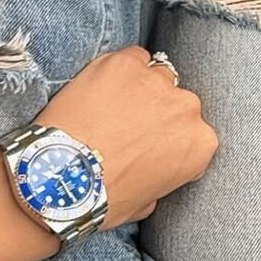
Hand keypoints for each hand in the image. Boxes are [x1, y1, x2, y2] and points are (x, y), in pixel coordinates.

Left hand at [0, 47, 216, 260]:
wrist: (61, 177)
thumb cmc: (101, 199)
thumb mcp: (144, 203)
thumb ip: (160, 181)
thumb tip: (150, 173)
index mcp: (199, 145)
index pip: (194, 134)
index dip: (170, 139)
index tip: (151, 144)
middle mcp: (187, 109)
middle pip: (179, 101)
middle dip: (159, 112)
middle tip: (128, 126)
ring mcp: (156, 82)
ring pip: (156, 76)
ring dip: (140, 88)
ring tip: (111, 105)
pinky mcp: (125, 64)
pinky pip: (132, 57)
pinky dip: (120, 70)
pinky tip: (100, 87)